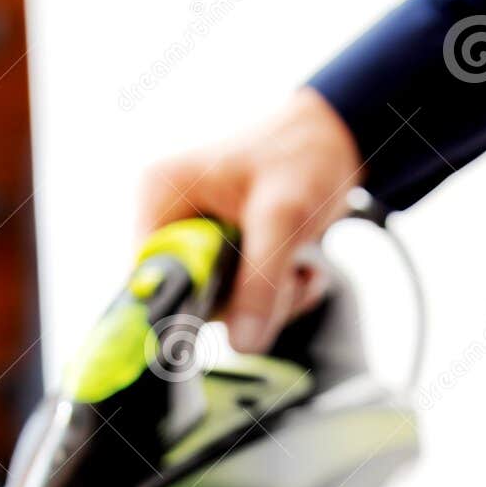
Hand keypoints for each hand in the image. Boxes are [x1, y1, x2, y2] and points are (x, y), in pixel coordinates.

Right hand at [138, 88, 362, 352]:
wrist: (335, 142)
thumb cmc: (302, 156)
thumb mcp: (282, 218)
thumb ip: (260, 283)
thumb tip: (241, 344)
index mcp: (160, 198)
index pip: (149, 280)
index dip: (190, 305)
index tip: (237, 308)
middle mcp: (170, 222)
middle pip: (191, 301)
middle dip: (247, 302)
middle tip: (287, 278)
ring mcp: (197, 243)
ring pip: (224, 309)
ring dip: (271, 302)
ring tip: (298, 268)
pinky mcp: (225, 259)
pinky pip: (244, 304)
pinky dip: (279, 297)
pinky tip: (301, 270)